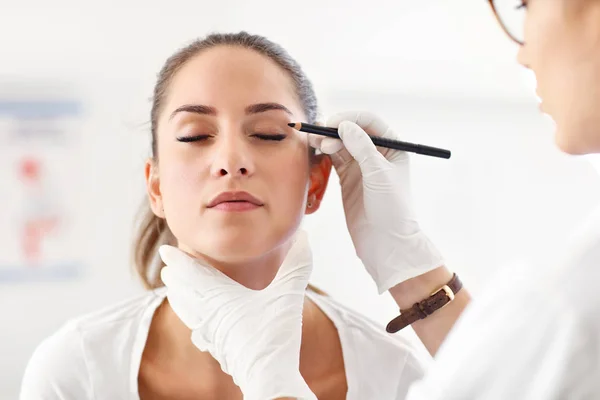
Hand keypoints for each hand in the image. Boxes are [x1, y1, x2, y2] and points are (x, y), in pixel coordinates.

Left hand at [159, 230, 315, 399]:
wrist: (268, 380)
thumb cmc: (275, 336)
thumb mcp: (289, 294)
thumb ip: (297, 264)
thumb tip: (305, 235)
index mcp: (220, 298)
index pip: (193, 274)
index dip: (178, 261)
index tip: (165, 250)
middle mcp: (210, 315)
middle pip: (185, 293)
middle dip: (175, 279)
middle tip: (167, 268)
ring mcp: (212, 335)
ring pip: (188, 312)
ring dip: (179, 298)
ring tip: (173, 291)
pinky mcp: (219, 351)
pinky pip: (197, 330)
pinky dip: (191, 319)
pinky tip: (197, 326)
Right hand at [309, 111, 443, 292]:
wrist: (386, 243)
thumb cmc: (392, 209)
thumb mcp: (378, 174)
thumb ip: (361, 148)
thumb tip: (344, 125)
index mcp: (393, 147)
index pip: (370, 122)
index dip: (350, 119)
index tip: (332, 123)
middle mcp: (377, 154)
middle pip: (352, 131)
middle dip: (334, 129)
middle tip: (318, 136)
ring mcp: (361, 167)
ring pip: (341, 144)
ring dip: (326, 140)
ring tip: (313, 143)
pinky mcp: (348, 179)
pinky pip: (334, 159)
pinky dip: (324, 153)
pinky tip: (315, 151)